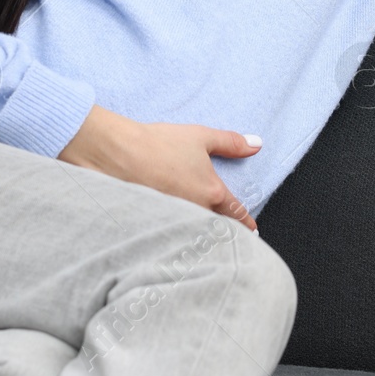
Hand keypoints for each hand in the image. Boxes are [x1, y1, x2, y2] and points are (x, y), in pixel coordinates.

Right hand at [58, 104, 261, 231]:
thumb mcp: (201, 137)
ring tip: (204, 238)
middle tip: (231, 238)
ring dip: (202, 235)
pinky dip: (178, 235)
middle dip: (225, 233)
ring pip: (195, 233)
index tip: (253, 232)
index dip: (247, 223)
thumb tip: (256, 144)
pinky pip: (173, 234)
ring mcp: (174, 220)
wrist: (118, 152)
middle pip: (218, 228)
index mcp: (211, 191)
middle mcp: (195, 210)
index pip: (236, 213)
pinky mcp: (154, 225)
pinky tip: (174, 235)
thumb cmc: (159, 143)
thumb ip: (231, 143)